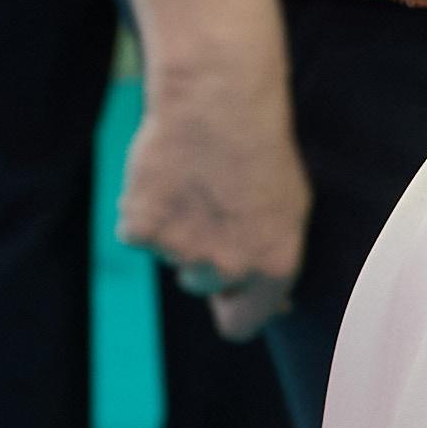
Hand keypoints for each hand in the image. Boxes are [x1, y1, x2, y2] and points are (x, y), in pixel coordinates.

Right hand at [115, 61, 308, 339]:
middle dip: (201, 254)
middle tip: (210, 203)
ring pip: (169, 254)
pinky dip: (143, 208)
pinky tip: (164, 176)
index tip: (228, 290)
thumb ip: (276, 260)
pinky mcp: (140, 229)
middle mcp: (226, 268)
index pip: (241, 326)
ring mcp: (180, 251)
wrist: (216, 101)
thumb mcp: (291, 210)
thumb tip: (278, 306)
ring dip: (173, 227)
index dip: (232, 306)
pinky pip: (136, 231)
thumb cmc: (260, 149)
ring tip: (192, 180)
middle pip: (199, 286)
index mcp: (272, 269)